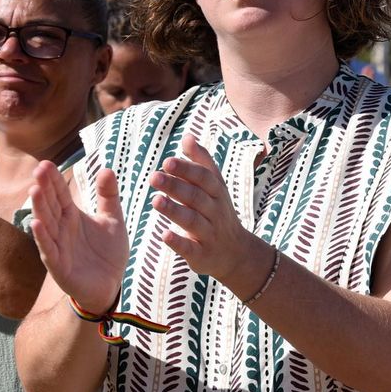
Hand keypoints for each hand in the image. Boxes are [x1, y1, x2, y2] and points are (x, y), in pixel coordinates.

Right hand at [28, 162, 130, 310]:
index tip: (46, 163)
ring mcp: (58, 247)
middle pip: (51, 206)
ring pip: (46, 225)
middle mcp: (61, 229)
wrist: (111, 285)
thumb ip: (109, 196)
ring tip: (34, 191)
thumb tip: (106, 169)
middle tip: (38, 169)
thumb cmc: (107, 253)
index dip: (54, 180)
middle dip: (44, 188)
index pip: (60, 195)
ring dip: (39, 209)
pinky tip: (36, 224)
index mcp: (72, 216)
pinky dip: (42, 238)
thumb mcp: (113, 220)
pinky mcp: (59, 266)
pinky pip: (49, 250)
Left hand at [147, 135, 259, 281]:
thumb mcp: (215, 186)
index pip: (203, 178)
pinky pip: (191, 248)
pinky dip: (179, 242)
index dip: (187, 169)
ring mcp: (210, 234)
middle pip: (196, 197)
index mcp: (217, 193)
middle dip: (176, 187)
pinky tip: (164, 235)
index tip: (167, 162)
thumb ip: (201, 162)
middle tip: (154, 177)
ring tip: (155, 201)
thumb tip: (187, 137)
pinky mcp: (202, 254)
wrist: (236, 252)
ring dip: (174, 211)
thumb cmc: (218, 212)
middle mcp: (215, 212)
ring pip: (192, 221)